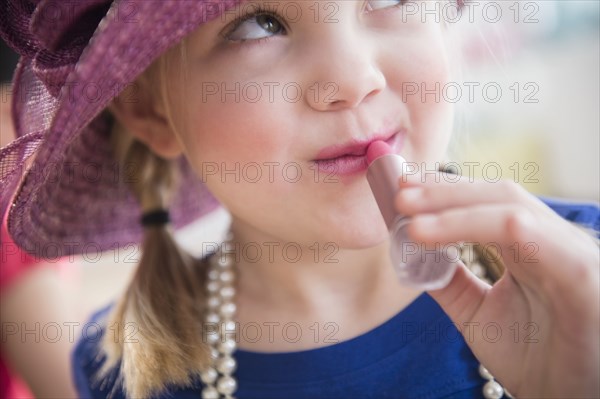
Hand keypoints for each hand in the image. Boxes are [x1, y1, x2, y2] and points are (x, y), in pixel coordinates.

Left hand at [395, 173, 599, 397]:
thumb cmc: (535, 359)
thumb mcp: (478, 313)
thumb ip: (450, 281)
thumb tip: (412, 254)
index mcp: (533, 247)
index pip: (487, 203)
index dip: (445, 191)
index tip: (403, 190)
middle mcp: (553, 241)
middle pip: (496, 194)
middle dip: (444, 190)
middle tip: (400, 192)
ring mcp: (568, 252)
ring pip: (507, 207)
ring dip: (451, 204)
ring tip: (408, 211)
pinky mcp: (578, 271)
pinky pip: (522, 233)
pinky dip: (473, 225)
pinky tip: (431, 232)